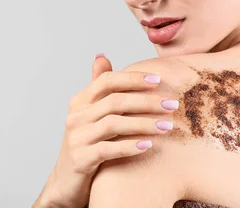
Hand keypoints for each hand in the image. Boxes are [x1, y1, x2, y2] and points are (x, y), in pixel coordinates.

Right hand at [34, 54, 177, 207]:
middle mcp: (75, 116)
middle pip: (113, 101)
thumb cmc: (86, 145)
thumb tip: (102, 56)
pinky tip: (149, 145)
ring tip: (167, 126)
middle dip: (146, 101)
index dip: (132, 78)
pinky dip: (130, 146)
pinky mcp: (80, 159)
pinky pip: (108, 149)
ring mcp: (76, 138)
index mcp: (79, 102)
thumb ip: (97, 88)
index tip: (159, 80)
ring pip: (113, 124)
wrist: (67, 182)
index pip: (106, 81)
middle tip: (172, 104)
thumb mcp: (90, 115)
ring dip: (144, 123)